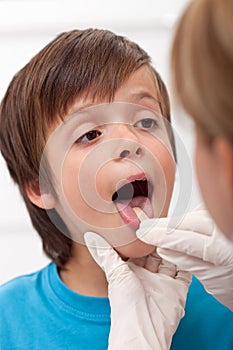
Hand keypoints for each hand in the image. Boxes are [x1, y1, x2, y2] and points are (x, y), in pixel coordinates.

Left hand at [84, 232, 190, 349]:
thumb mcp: (114, 273)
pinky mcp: (177, 290)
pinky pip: (184, 273)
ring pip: (170, 260)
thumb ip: (105, 255)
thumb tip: (91, 237)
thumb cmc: (125, 304)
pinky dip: (185, 262)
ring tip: (174, 233)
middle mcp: (148, 276)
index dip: (142, 238)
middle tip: (162, 224)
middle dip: (158, 241)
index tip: (145, 222)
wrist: (143, 327)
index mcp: (132, 272)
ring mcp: (163, 283)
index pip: (139, 251)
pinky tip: (184, 249)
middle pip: (156, 254)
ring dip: (172, 248)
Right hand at [136, 204, 232, 310]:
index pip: (184, 240)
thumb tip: (162, 247)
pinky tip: (180, 221)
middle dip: (164, 225)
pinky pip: (205, 211)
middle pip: (188, 222)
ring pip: (195, 213)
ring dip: (176, 220)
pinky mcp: (227, 218)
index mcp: (224, 252)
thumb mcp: (211, 281)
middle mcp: (227, 232)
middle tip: (146, 227)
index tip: (145, 234)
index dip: (161, 236)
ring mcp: (228, 223)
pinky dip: (190, 215)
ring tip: (159, 226)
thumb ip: (186, 261)